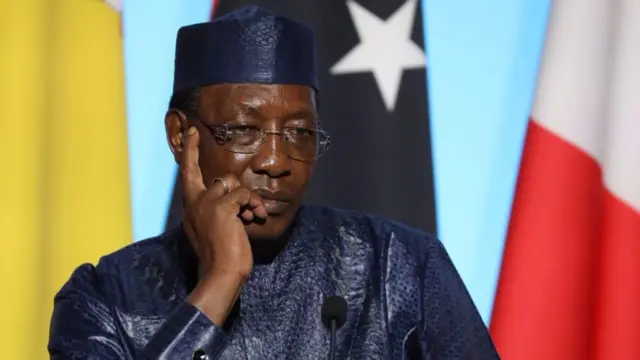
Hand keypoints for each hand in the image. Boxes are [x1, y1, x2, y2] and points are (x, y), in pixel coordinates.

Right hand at [180, 126, 267, 278]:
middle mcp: (194, 203)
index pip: (187, 176)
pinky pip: (244, 194)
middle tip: (200, 143)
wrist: (220, 273)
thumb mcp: (214, 230)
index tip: (190, 133)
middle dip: (201, 158)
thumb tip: (238, 202)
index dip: (189, 153)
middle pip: (205, 174)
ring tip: (253, 214)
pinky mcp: (222, 207)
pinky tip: (257, 217)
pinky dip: (254, 205)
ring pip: (230, 183)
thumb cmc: (221, 257)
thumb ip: (219, 211)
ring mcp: (206, 203)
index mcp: (191, 209)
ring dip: (248, 198)